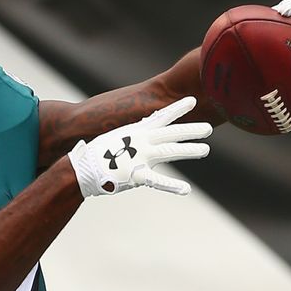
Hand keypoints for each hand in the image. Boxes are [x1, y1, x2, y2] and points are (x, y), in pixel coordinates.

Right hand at [67, 97, 212, 197]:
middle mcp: (141, 141)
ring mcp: (139, 157)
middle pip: (171, 133)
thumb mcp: (118, 138)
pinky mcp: (136, 174)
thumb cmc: (97, 154)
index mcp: (136, 131)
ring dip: (189, 150)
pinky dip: (172, 186)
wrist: (81, 167)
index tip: (192, 100)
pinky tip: (186, 190)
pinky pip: (158, 181)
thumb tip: (144, 135)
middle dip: (191, 130)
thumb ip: (135, 137)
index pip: (161, 116)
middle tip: (209, 128)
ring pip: (169, 152)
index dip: (178, 108)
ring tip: (205, 150)